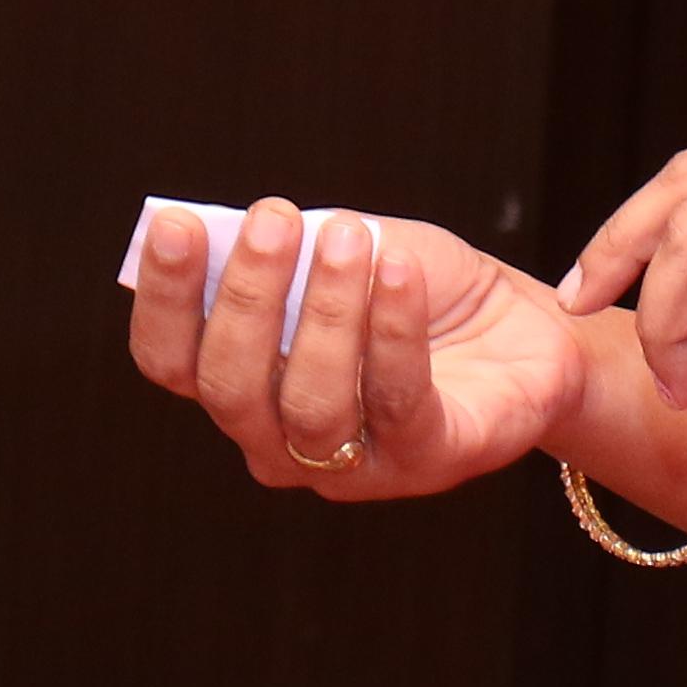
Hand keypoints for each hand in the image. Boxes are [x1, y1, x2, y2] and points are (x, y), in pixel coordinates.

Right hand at [125, 201, 583, 497]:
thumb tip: (241, 230)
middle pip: (231, 389)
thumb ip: (290, 248)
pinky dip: (394, 328)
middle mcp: (282, 444)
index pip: (173, 363)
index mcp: (245, 389)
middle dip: (246, 297)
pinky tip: (398, 269)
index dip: (164, 300)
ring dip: (326, 313)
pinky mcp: (430, 459)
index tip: (175, 225)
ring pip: (310, 404)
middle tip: (273, 220)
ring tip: (347, 239)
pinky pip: (399, 399)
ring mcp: (354, 466)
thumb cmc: (415, 291)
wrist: (521, 330)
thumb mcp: (344, 252)